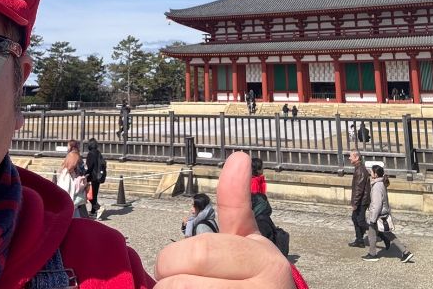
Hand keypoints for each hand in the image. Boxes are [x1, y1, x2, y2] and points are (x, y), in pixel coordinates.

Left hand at [154, 152, 293, 287]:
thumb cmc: (256, 284)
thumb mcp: (249, 243)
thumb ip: (236, 203)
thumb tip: (240, 156)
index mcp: (265, 262)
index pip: (196, 253)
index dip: (172, 262)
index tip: (177, 268)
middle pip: (180, 286)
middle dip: (167, 287)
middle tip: (177, 288)